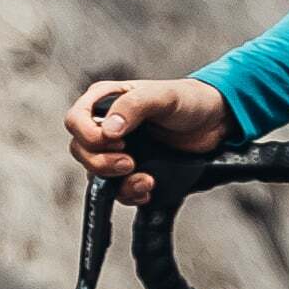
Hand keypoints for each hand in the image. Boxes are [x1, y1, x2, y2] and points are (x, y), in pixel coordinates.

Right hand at [66, 72, 229, 201]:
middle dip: (102, 162)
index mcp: (104, 101)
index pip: (75, 121)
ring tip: (145, 179)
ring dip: (117, 182)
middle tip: (131, 162)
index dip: (89, 136)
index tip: (118, 141)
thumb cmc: (187, 100)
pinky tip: (148, 186)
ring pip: (96, 173)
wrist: (213, 122)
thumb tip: (109, 130)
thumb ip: (133, 106)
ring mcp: (116, 150)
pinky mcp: (130, 170)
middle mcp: (105, 126)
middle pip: (81, 151)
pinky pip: (116, 189)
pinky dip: (130, 193)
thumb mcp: (162, 96)